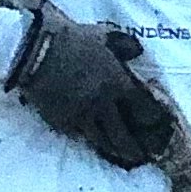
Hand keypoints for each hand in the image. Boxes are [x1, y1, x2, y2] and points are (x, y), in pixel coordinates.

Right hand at [6, 10, 177, 168]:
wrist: (35, 49)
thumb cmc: (71, 37)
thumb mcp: (103, 34)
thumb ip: (125, 44)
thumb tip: (138, 51)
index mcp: (117, 82)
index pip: (142, 107)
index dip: (150, 118)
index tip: (155, 125)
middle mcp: (103, 104)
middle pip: (122, 133)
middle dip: (133, 148)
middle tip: (140, 156)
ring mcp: (82, 115)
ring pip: (100, 139)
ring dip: (112, 150)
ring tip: (119, 157)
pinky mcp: (61, 121)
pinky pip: (77, 134)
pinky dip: (85, 139)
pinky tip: (90, 143)